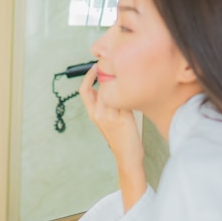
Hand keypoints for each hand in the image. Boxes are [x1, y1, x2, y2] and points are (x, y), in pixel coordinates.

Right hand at [79, 64, 145, 210]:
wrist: (127, 156)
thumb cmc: (121, 138)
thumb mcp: (107, 121)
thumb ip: (106, 105)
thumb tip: (111, 89)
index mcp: (93, 114)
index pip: (84, 90)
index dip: (88, 77)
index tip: (95, 67)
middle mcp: (98, 113)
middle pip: (98, 86)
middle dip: (104, 73)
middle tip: (113, 64)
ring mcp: (110, 115)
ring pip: (110, 91)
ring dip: (117, 80)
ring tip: (127, 74)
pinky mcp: (122, 118)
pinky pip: (123, 99)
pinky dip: (128, 91)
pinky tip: (136, 87)